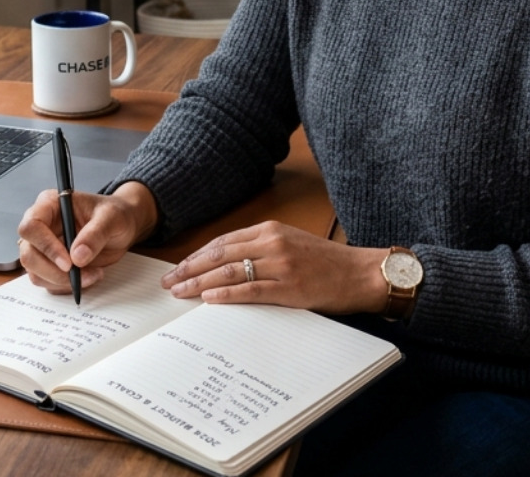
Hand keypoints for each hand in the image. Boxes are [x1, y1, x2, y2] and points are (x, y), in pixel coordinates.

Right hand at [17, 181, 157, 293]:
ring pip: (35, 272)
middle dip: (53, 271)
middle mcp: (41, 226)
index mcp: (49, 205)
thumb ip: (95, 234)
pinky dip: (66, 286)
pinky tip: (88, 277)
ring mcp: (43, 247)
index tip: (68, 262)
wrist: (121, 228)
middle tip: (81, 275)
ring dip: (62, 281)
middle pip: (28, 254)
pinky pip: (47, 282)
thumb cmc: (114, 214)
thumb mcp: (111, 218)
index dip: (46, 246)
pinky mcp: (50, 265)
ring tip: (92, 275)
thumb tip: (77, 256)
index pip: (31, 226)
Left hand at [160, 221, 390, 313]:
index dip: (197, 256)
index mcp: (270, 230)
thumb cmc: (326, 262)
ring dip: (200, 283)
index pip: (222, 242)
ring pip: (229, 272)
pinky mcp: (289, 286)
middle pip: (219, 255)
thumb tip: (226, 265)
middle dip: (189, 268)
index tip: (178, 267)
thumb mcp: (291, 244)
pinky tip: (208, 299)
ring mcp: (280, 264)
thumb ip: (261, 249)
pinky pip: (251, 290)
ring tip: (180, 292)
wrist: (360, 273)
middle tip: (169, 282)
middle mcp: (271, 243)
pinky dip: (226, 295)